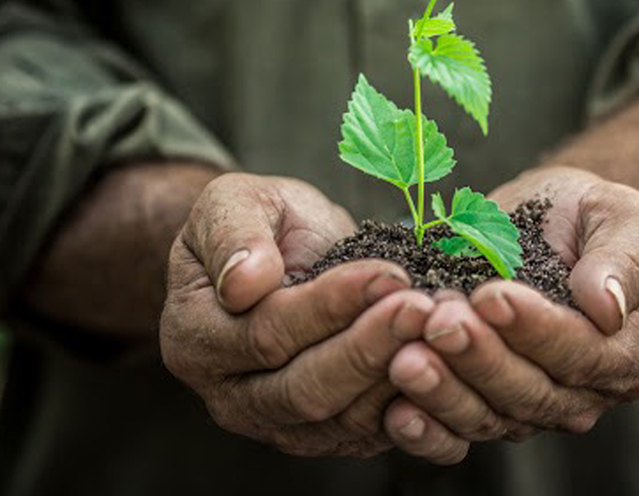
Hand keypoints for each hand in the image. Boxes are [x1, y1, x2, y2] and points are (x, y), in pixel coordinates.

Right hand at [161, 173, 434, 456]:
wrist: (281, 254)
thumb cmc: (259, 224)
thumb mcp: (235, 203)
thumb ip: (232, 233)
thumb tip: (244, 282)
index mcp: (196, 337)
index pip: (267, 333)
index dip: (330, 306)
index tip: (387, 274)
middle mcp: (230, 395)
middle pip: (305, 389)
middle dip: (370, 348)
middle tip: (423, 308)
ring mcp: (277, 424)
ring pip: (342, 420)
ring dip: (397, 377)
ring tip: (440, 330)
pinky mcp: (324, 434)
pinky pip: (368, 433)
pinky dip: (409, 404)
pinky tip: (441, 363)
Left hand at [383, 166, 638, 462]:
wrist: (544, 220)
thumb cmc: (587, 214)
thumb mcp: (623, 216)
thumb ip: (624, 259)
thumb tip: (608, 307)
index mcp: (630, 352)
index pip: (582, 353)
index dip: (536, 329)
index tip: (492, 296)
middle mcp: (584, 392)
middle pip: (530, 392)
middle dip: (480, 358)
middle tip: (439, 321)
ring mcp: (532, 405)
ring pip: (489, 415)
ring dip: (445, 391)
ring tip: (405, 358)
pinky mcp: (485, 405)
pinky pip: (457, 430)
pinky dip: (427, 429)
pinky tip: (396, 412)